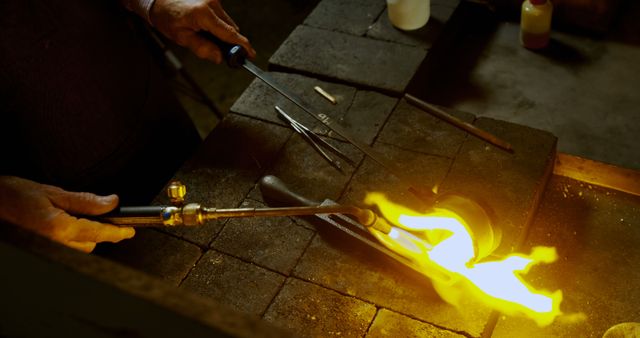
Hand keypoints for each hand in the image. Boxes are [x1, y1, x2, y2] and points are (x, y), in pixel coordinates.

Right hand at [0, 176, 134, 252]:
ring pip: (81, 247)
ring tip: (89, 218)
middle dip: (104, 232)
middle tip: (114, 220)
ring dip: (90, 235)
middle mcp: (56, 242)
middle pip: (92, 243)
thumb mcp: (53, 192)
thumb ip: (85, 200)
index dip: (117, 232)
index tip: (130, 231)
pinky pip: (69, 245)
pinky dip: (77, 236)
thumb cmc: (15, 196)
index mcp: (60, 228)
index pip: (98, 233)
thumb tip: (111, 202)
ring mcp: (50, 247)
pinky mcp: (46, 246)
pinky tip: (74, 222)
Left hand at [150, 0, 255, 62]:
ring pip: (227, 23)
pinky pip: (221, 16)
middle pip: (231, 29)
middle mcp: (211, 4)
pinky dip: (217, 25)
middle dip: (228, 42)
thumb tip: (219, 57)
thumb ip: (202, 48)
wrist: (158, 0)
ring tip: (203, 34)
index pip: (229, 33)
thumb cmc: (167, 17)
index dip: (242, 45)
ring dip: (221, 33)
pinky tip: (203, 26)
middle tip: (219, 52)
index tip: (250, 54)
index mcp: (203, 14)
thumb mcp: (182, 37)